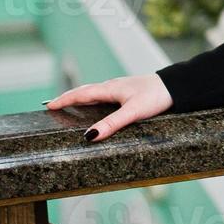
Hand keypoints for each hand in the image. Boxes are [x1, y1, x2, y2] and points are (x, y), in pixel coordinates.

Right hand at [43, 73, 173, 141]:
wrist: (175, 87)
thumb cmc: (155, 96)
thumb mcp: (132, 112)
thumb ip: (111, 124)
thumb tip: (89, 136)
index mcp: (109, 89)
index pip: (81, 94)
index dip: (64, 100)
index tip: (48, 105)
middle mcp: (112, 87)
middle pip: (85, 92)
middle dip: (68, 98)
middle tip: (53, 105)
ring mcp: (120, 89)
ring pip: (94, 93)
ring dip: (80, 97)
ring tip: (69, 105)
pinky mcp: (128, 93)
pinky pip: (104, 95)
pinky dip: (93, 99)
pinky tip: (97, 105)